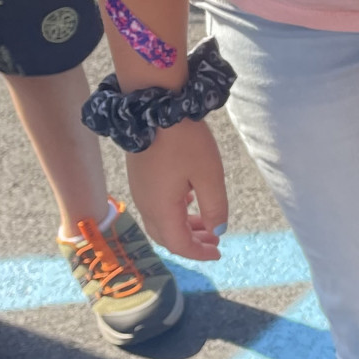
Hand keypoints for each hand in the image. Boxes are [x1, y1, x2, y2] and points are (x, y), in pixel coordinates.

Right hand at [124, 118, 227, 259]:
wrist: (156, 106)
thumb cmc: (185, 140)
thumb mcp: (209, 175)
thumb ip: (215, 206)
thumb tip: (217, 230)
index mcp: (160, 208)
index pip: (178, 243)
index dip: (199, 252)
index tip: (218, 252)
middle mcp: (145, 203)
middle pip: (166, 236)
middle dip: (191, 242)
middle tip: (215, 241)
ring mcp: (140, 189)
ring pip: (161, 220)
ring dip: (184, 226)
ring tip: (207, 223)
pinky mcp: (141, 177)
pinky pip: (157, 205)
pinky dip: (175, 211)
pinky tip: (190, 200)